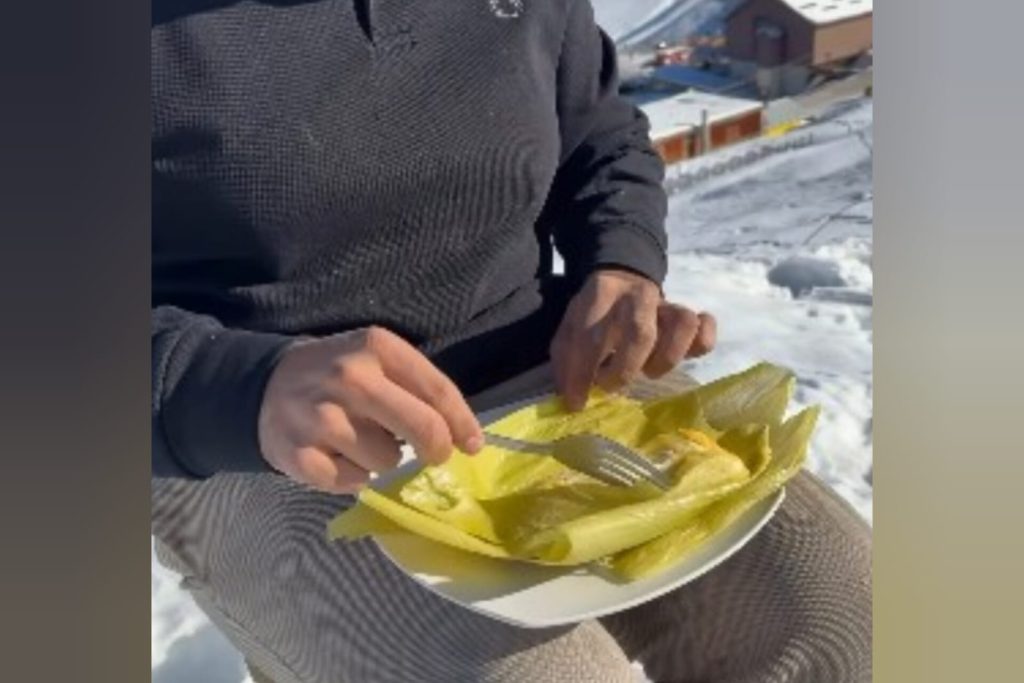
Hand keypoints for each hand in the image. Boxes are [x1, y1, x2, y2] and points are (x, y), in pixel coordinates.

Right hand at [258, 326, 483, 493]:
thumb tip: (462, 436)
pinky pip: (352, 482)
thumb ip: (417, 388)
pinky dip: (352, 477)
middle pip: (422, 428)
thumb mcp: (377, 360)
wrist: (264, 385)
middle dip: (436, 449)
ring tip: (360, 441)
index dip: (462, 423)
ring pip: (386, 462)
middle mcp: (350, 378)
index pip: (437, 390)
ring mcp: (321, 417)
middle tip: (433, 456)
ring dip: (382, 460)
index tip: (473, 444)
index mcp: (377, 348)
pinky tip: (336, 456)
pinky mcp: (299, 454)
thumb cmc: (338, 374)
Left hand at [550, 269, 716, 410]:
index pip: (591, 337)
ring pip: (683, 325)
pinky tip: (683, 357)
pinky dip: (700, 344)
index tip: (577, 401)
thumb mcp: (570, 327)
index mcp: (602, 292)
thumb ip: (567, 359)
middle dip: (624, 370)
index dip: (582, 374)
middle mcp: (639, 295)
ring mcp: (668, 304)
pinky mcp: (689, 316)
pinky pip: (705, 327)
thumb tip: (571, 399)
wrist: (622, 280)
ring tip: (648, 371)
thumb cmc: (594, 315)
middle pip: (641, 333)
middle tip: (610, 386)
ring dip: (665, 358)